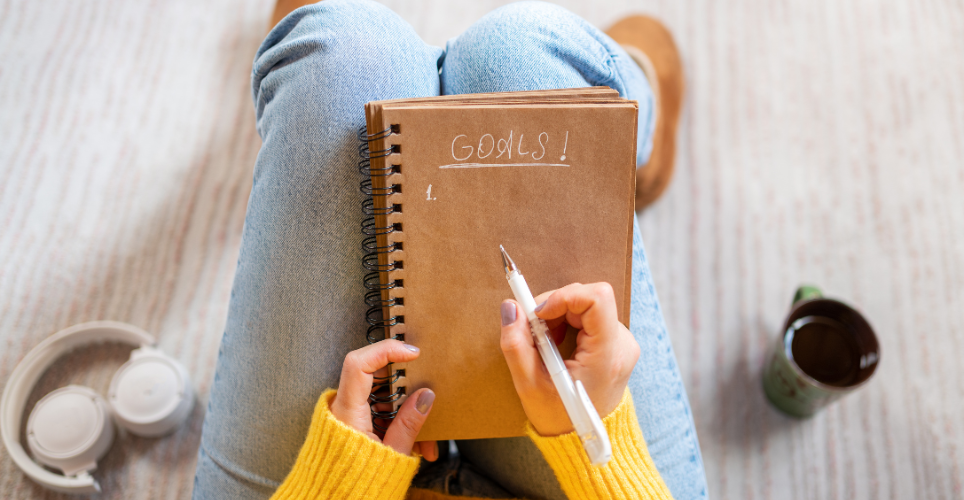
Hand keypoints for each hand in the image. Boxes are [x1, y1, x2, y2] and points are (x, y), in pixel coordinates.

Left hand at [329, 339, 438, 459]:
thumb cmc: (356, 482)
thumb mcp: (393, 453)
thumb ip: (409, 423)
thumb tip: (426, 395)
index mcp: (347, 411)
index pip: (359, 364)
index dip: (386, 350)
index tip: (412, 352)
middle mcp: (343, 408)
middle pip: (374, 376)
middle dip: (406, 386)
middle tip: (426, 391)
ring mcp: (348, 415)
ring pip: (381, 397)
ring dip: (407, 412)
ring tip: (425, 441)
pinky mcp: (355, 424)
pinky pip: (380, 413)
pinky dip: (399, 424)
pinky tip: (418, 446)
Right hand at [500, 282, 639, 435]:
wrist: (583, 437)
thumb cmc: (559, 417)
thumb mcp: (528, 386)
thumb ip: (516, 345)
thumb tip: (511, 307)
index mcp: (607, 356)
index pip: (597, 299)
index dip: (564, 296)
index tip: (539, 313)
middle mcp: (622, 345)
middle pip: (588, 299)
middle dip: (554, 308)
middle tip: (533, 331)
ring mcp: (622, 343)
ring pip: (587, 305)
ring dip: (559, 316)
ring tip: (544, 343)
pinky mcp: (617, 342)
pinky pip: (590, 315)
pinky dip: (567, 322)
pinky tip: (555, 344)